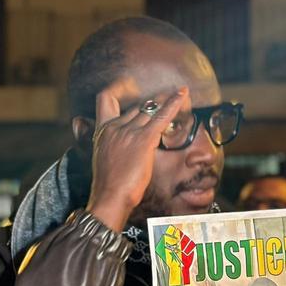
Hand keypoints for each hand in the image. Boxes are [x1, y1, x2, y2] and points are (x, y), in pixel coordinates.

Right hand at [86, 87, 187, 231]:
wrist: (110, 196)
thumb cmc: (109, 183)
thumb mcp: (103, 158)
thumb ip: (111, 144)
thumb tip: (125, 143)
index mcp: (102, 131)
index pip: (105, 99)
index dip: (117, 91)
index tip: (128, 89)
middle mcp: (114, 126)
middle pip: (136, 107)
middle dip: (151, 105)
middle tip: (164, 102)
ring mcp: (129, 131)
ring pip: (149, 109)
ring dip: (164, 103)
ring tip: (179, 95)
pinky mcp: (144, 139)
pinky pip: (161, 116)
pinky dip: (174, 103)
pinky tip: (183, 94)